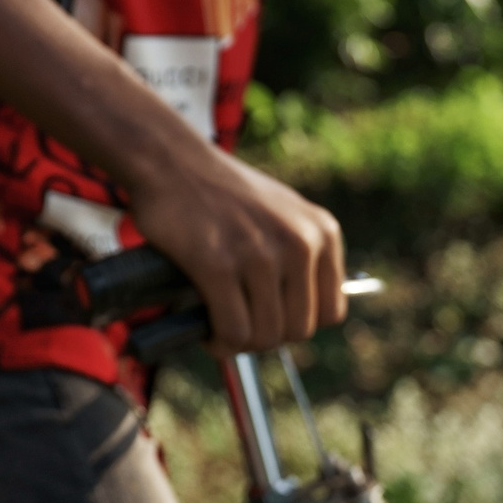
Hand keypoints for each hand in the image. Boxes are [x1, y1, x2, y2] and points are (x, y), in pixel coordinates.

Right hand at [125, 144, 344, 352]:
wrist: (170, 160)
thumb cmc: (219, 191)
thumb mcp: (281, 211)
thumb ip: (300, 252)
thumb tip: (301, 312)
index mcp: (321, 232)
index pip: (331, 312)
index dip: (296, 322)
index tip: (268, 316)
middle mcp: (299, 243)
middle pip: (298, 331)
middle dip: (264, 335)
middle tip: (236, 322)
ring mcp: (260, 254)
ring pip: (265, 336)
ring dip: (239, 342)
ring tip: (218, 327)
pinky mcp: (219, 265)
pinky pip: (232, 331)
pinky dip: (219, 342)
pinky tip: (205, 329)